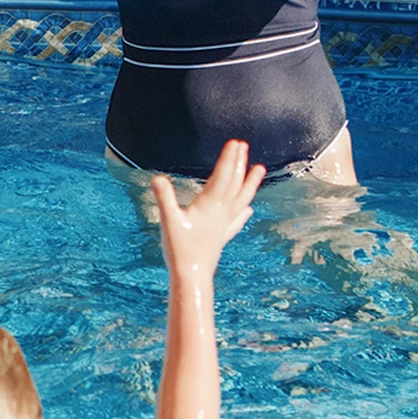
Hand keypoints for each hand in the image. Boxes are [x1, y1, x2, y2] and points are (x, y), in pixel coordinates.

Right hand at [150, 139, 264, 281]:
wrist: (192, 275)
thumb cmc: (179, 248)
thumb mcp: (168, 221)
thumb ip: (164, 198)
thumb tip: (157, 178)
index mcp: (209, 206)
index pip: (222, 177)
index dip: (228, 159)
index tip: (235, 143)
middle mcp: (221, 213)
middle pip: (234, 184)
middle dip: (239, 164)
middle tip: (244, 146)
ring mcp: (224, 225)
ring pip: (241, 199)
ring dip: (250, 183)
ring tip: (260, 169)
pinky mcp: (223, 236)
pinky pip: (238, 219)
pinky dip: (245, 211)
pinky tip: (250, 209)